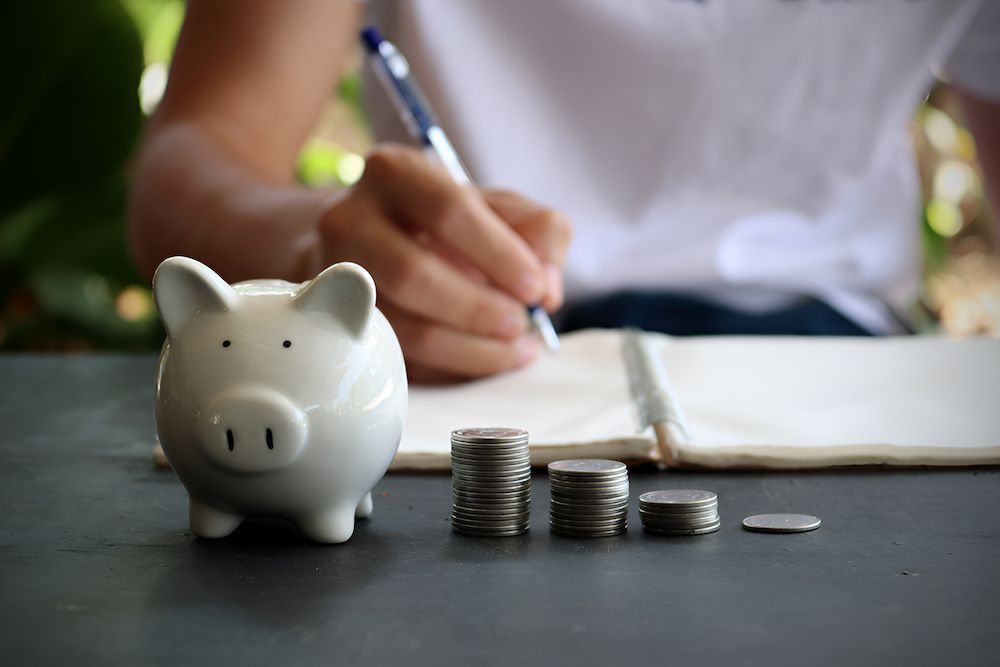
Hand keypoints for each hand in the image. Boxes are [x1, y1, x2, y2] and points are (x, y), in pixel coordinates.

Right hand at [317, 144, 571, 382]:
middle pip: (414, 274)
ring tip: (515, 349)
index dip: (499, 255)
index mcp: (395, 173)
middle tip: (521, 324)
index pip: (449, 210)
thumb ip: (539, 233)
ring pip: (402, 328)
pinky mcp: (339, 326)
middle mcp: (350, 219)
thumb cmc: (444, 223)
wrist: (370, 243)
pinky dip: (450, 367)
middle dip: (479, 309)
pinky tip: (484, 358)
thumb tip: (547, 290)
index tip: (535, 289)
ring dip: (469, 348)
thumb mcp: (497, 208)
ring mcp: (335, 277)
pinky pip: (398, 358)